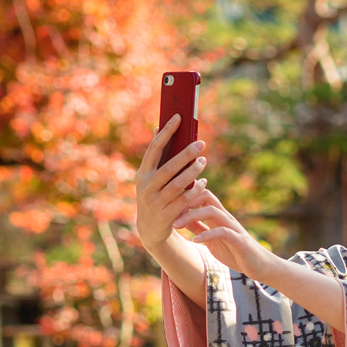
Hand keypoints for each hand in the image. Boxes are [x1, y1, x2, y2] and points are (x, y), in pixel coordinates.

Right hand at [135, 114, 207, 254]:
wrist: (150, 228)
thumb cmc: (154, 195)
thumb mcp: (149, 178)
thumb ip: (156, 157)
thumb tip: (159, 128)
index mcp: (142, 173)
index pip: (154, 148)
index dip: (166, 132)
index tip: (178, 117)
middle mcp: (147, 186)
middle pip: (169, 167)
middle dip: (186, 154)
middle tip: (201, 143)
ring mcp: (156, 201)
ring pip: (178, 184)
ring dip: (193, 171)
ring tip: (204, 160)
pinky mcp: (167, 214)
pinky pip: (185, 199)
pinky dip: (196, 189)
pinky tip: (204, 181)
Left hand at [173, 192, 276, 283]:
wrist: (259, 265)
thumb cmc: (234, 251)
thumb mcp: (212, 238)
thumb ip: (198, 227)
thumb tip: (180, 219)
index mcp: (219, 216)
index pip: (202, 194)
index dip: (185, 196)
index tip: (167, 205)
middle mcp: (226, 217)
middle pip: (206, 196)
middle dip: (186, 200)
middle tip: (169, 211)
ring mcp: (233, 227)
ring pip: (212, 211)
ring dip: (192, 216)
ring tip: (176, 225)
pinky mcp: (239, 241)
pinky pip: (222, 232)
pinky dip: (207, 234)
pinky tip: (195, 241)